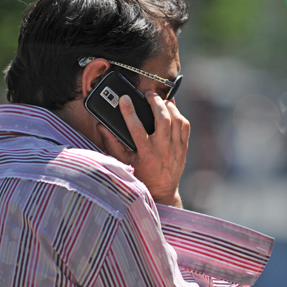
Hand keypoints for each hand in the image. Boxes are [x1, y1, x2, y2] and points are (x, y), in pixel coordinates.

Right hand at [97, 91, 189, 206]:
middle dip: (155, 102)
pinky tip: (171, 109)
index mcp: (146, 154)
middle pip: (162, 119)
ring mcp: (175, 148)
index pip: (136, 128)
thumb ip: (112, 144)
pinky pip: (185, 126)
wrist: (161, 191)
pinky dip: (179, 114)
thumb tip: (101, 127)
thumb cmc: (140, 175)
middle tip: (148, 94)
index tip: (124, 99)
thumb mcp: (123, 162)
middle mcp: (162, 150)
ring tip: (160, 100)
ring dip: (168, 106)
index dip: (129, 112)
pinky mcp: (183, 147)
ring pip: (176, 120)